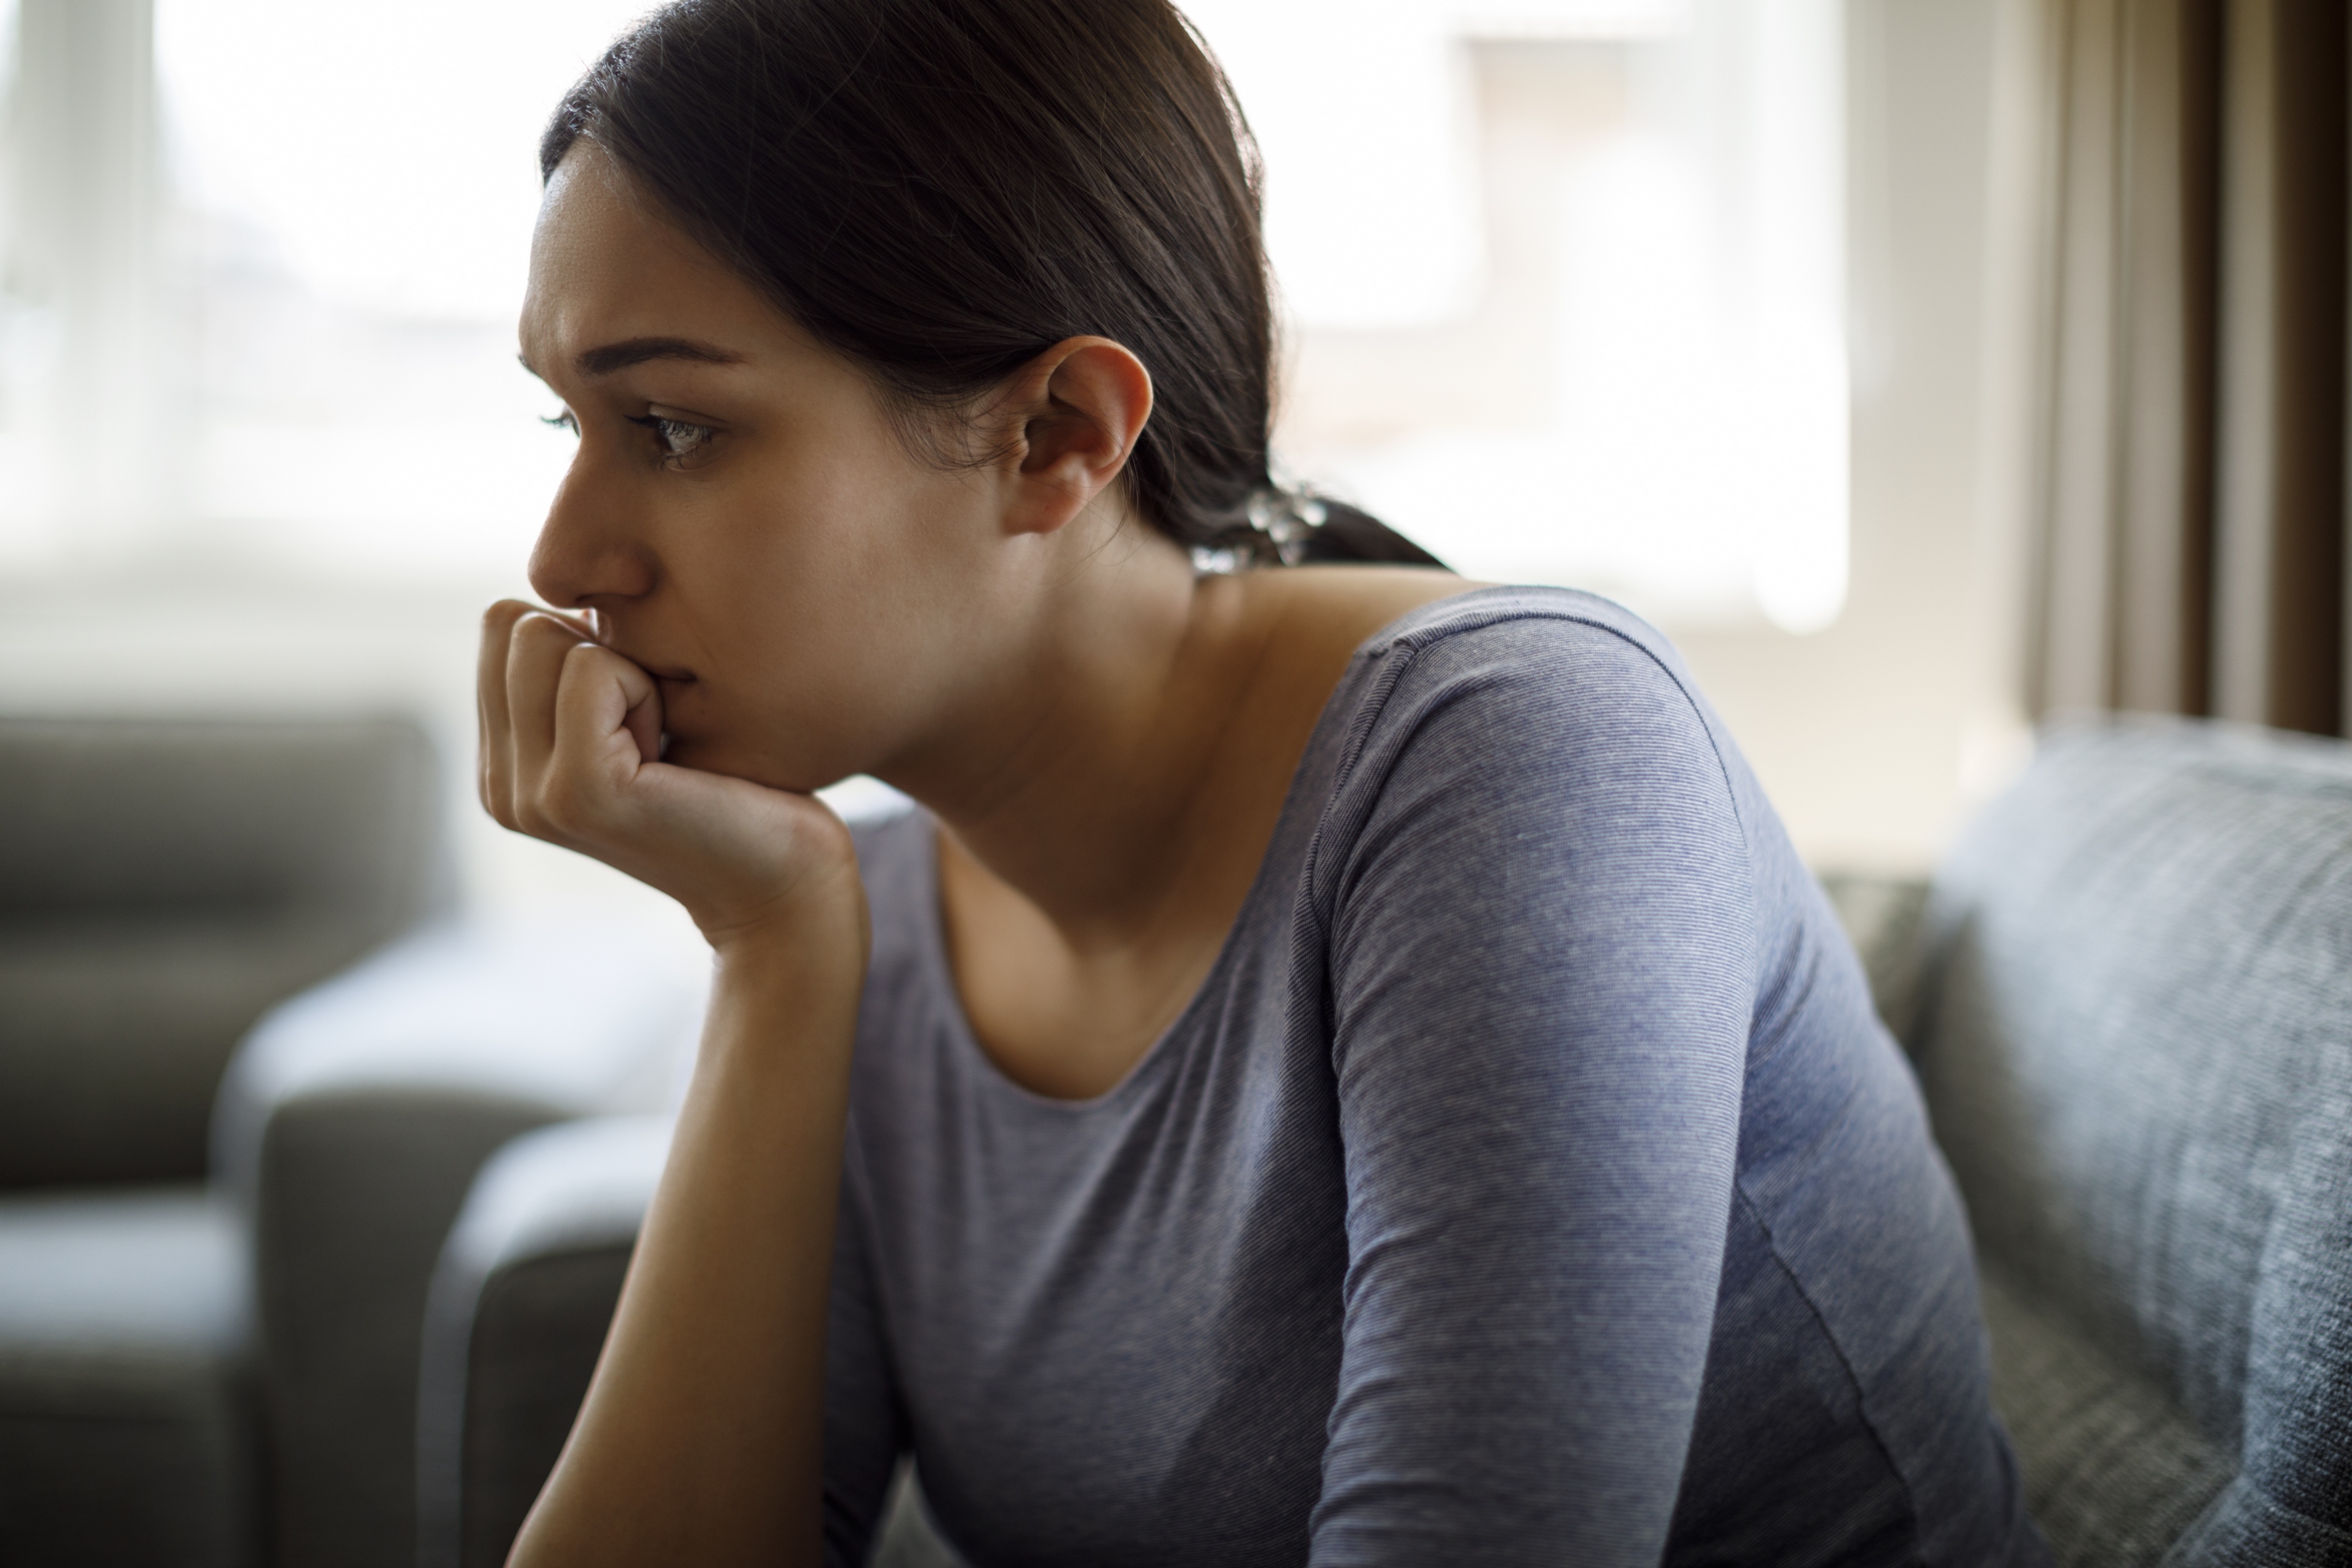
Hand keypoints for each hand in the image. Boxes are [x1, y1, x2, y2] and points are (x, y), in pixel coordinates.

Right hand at [478, 600, 866, 955]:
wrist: (785, 881)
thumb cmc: (733, 784)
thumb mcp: (639, 711)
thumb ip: (579, 662)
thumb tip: (570, 579)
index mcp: (503, 761)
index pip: (501, 622)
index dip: (586, 641)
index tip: (640, 712)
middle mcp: (499, 784)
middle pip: (514, 622)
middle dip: (601, 652)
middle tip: (658, 730)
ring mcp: (530, 795)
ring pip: (545, 636)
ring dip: (628, 672)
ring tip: (666, 746)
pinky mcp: (578, 793)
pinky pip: (593, 668)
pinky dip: (648, 692)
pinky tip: (676, 755)